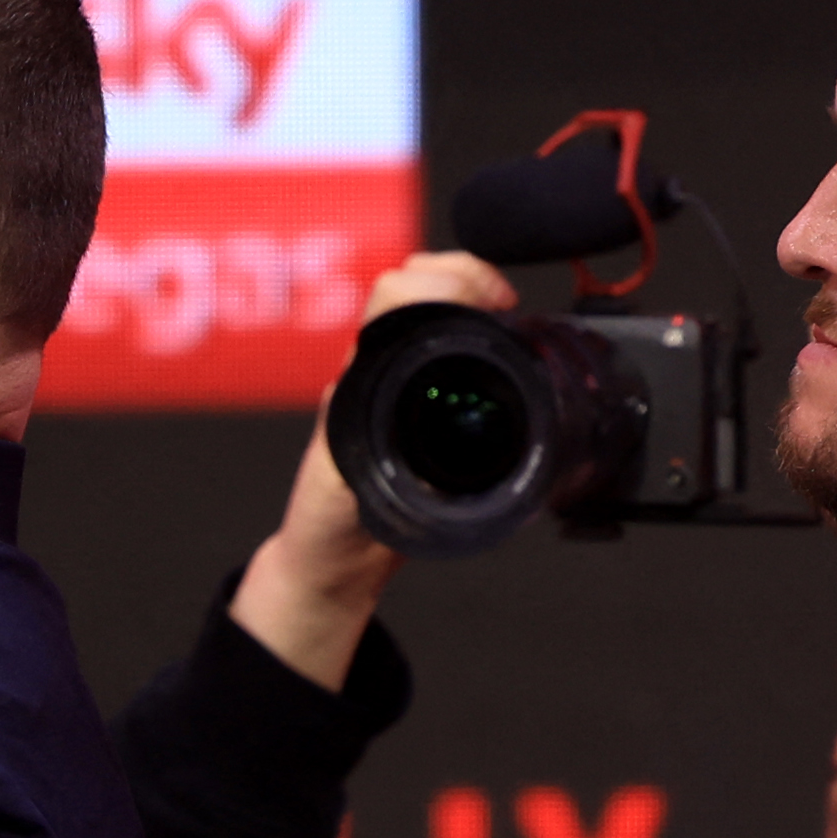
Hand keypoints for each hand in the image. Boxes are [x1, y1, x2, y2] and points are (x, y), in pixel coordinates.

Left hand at [226, 248, 518, 691]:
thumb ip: (392, 472)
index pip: (396, 295)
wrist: (330, 559)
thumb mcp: (362, 496)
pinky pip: (437, 342)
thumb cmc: (332, 529)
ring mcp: (388, 381)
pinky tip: (497, 342)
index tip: (493, 301)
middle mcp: (370, 372)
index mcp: (359, 383)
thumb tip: (443, 457)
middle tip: (506, 304)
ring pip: (425, 306)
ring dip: (469, 296)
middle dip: (467, 278)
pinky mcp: (405, 399)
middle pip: (413, 283)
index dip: (450, 282)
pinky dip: (472, 327)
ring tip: (506, 313)